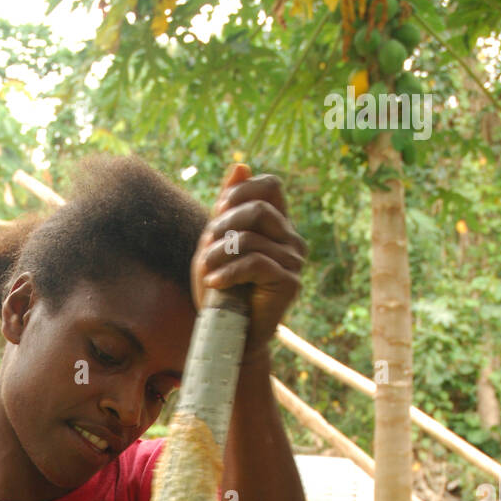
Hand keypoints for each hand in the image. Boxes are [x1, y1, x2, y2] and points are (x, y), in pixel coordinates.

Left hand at [191, 163, 306, 359]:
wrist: (229, 335)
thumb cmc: (222, 290)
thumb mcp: (218, 243)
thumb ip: (228, 208)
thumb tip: (240, 165)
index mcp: (278, 226)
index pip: (270, 186)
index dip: (242, 192)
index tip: (218, 214)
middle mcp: (292, 240)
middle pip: (259, 210)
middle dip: (225, 225)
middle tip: (206, 247)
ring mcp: (294, 261)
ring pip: (252, 238)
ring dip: (219, 254)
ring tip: (206, 270)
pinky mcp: (289, 283)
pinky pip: (255, 264)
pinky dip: (227, 273)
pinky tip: (213, 283)